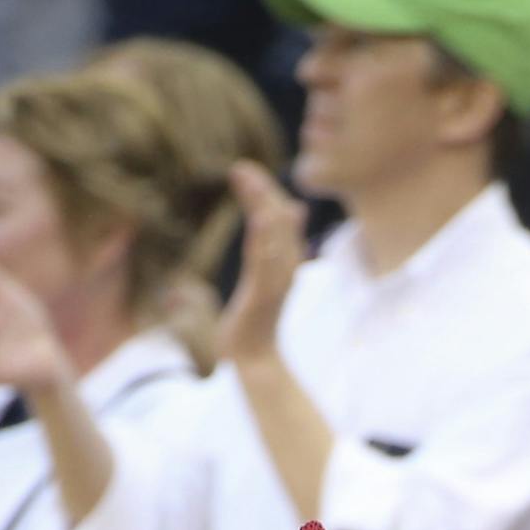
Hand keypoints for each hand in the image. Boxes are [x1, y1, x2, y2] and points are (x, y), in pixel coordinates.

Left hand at [218, 161, 306, 367]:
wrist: (256, 361)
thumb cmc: (254, 322)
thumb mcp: (261, 277)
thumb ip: (269, 248)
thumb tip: (286, 215)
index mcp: (284, 264)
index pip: (279, 220)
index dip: (265, 193)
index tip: (246, 170)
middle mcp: (286, 270)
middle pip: (280, 224)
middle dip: (263, 193)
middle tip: (243, 168)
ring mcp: (277, 284)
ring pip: (276, 239)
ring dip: (263, 208)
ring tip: (250, 181)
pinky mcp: (265, 298)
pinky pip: (265, 265)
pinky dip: (264, 242)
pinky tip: (258, 219)